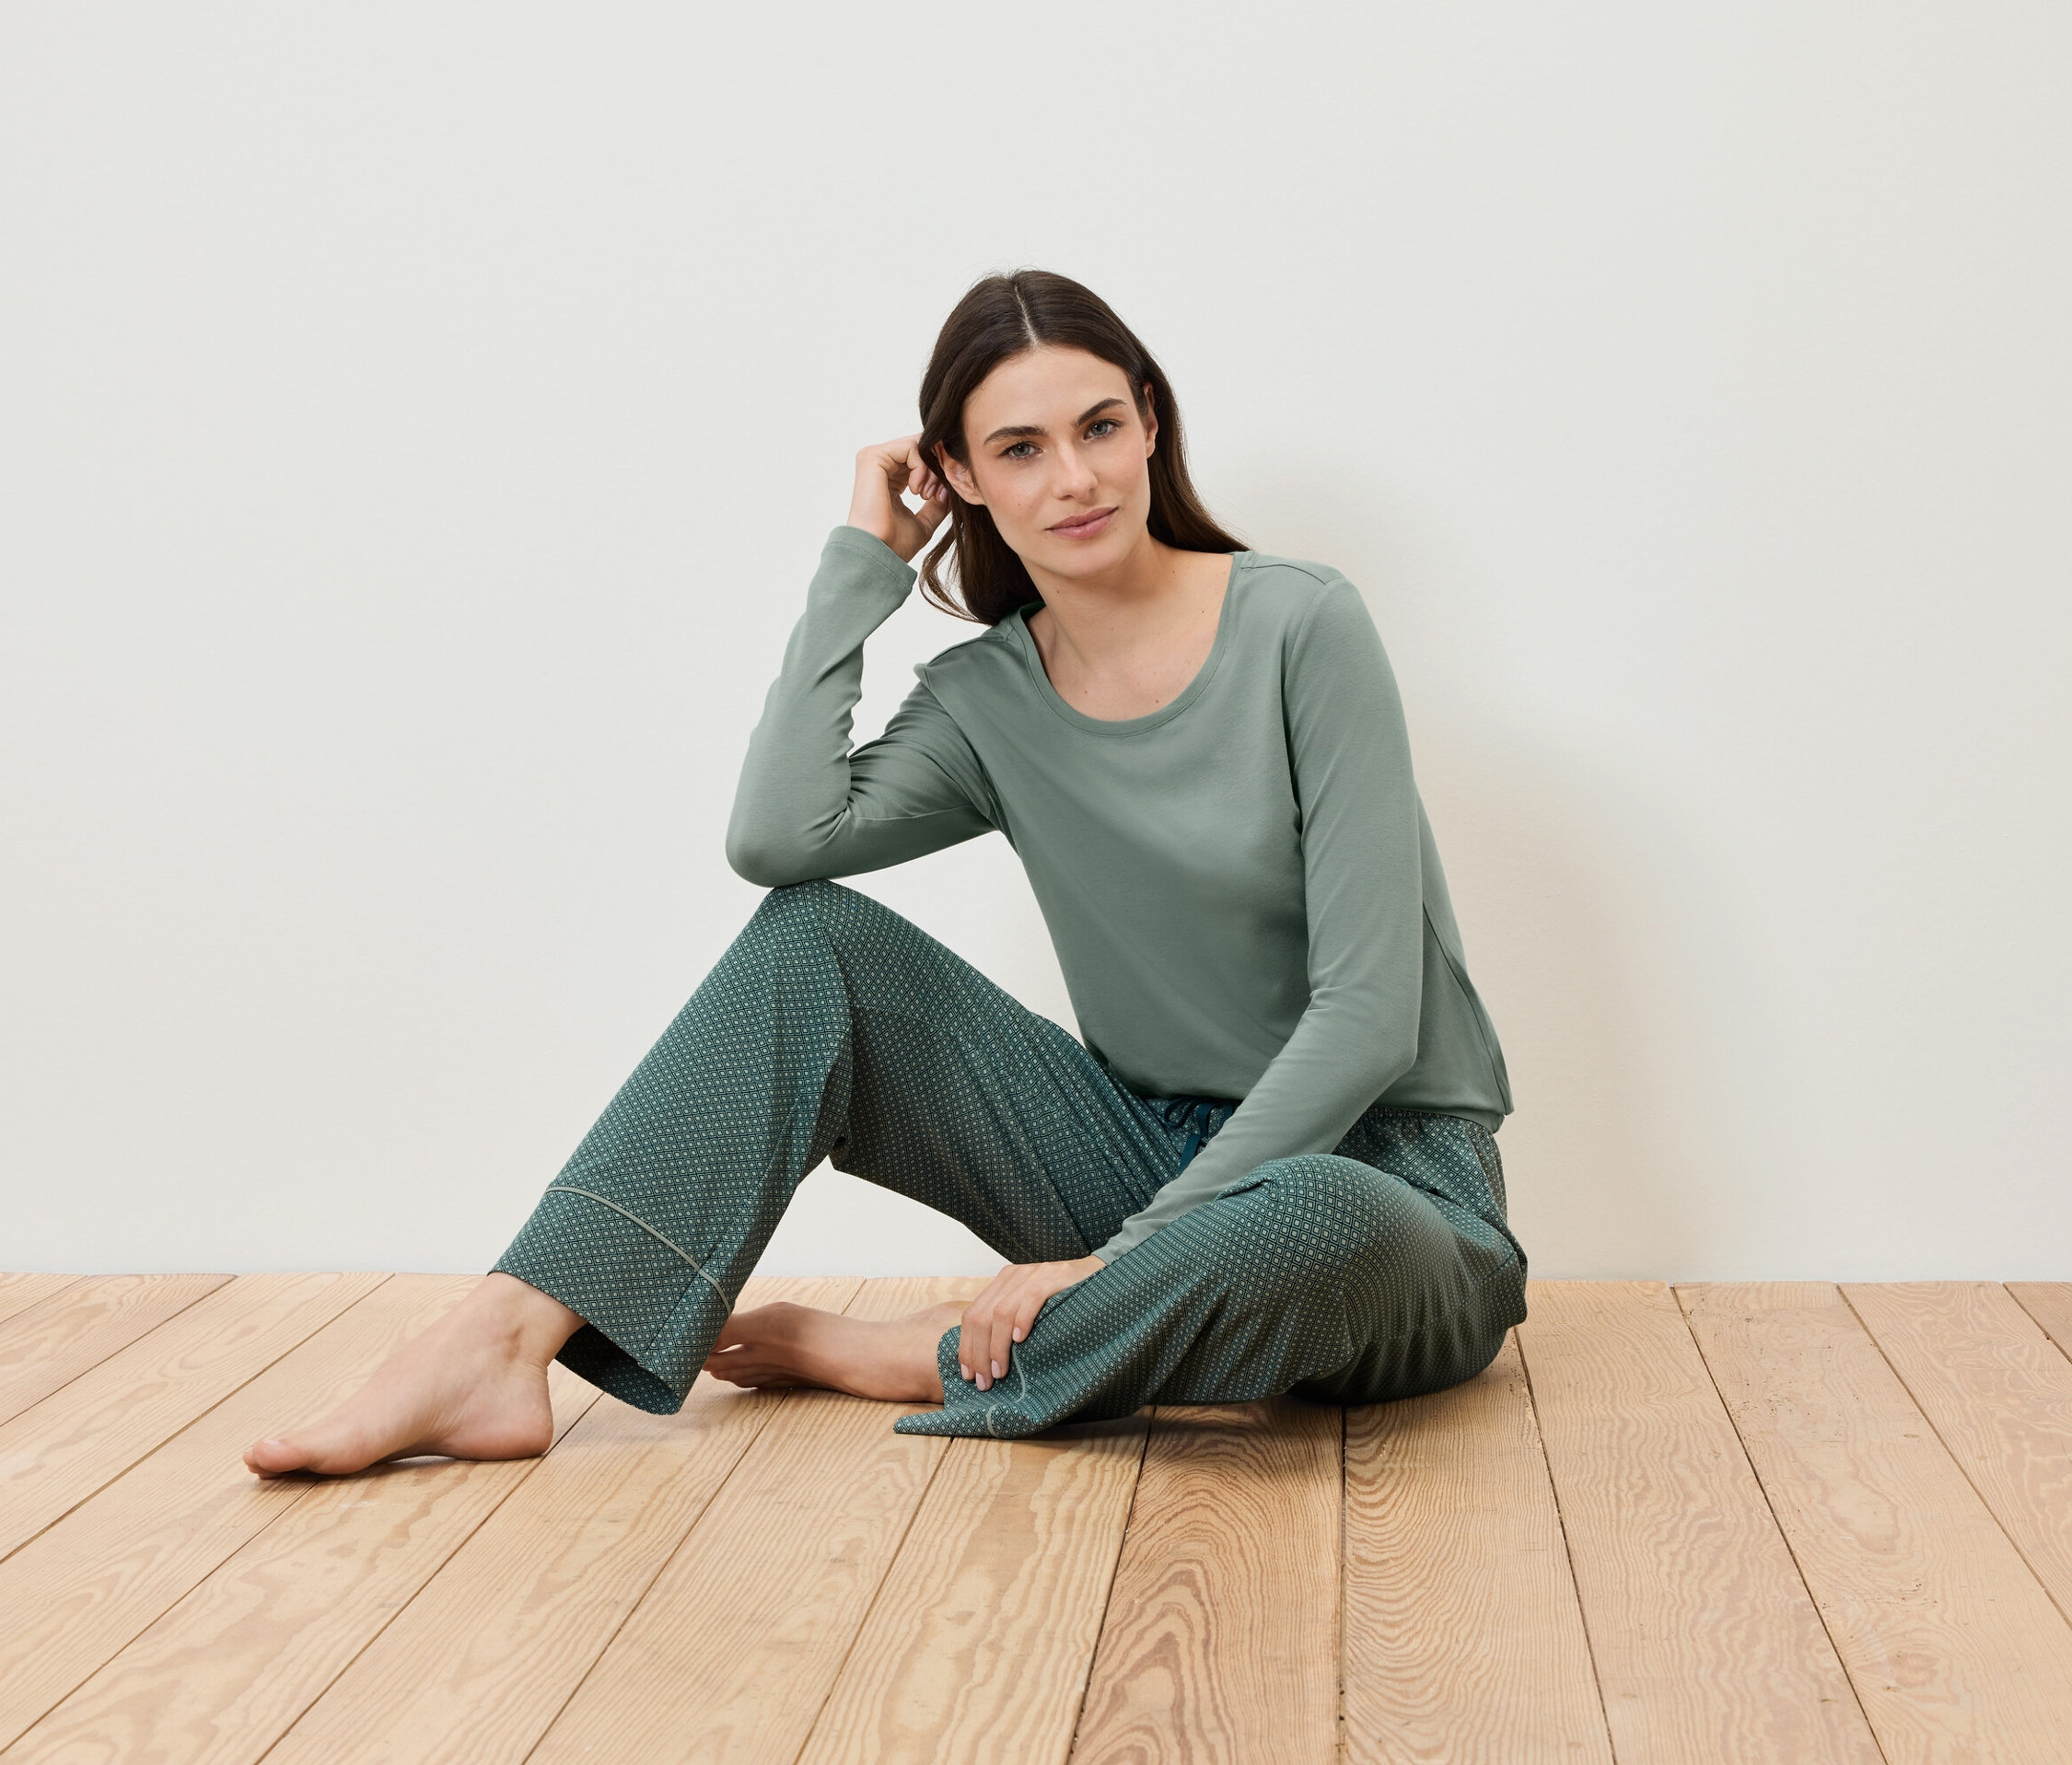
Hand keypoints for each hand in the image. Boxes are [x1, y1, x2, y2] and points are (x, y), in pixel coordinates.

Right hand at [848, 434, 952, 562]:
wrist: (879, 552)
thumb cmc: (895, 544)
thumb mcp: (924, 522)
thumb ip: (936, 505)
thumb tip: (949, 491)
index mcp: (888, 481)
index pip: (918, 460)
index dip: (937, 472)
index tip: (941, 495)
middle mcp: (879, 467)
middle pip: (920, 449)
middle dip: (936, 469)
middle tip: (936, 494)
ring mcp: (874, 460)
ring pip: (917, 446)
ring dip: (930, 469)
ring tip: (926, 494)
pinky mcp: (873, 457)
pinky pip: (910, 447)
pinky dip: (922, 466)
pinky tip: (917, 489)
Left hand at [957, 1254, 1104, 1391]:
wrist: (1104, 1275)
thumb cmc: (1067, 1301)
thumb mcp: (1031, 1309)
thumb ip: (1010, 1323)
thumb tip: (986, 1361)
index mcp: (1003, 1283)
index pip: (972, 1314)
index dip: (966, 1346)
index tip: (968, 1375)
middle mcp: (1014, 1276)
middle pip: (981, 1316)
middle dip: (978, 1353)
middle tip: (983, 1382)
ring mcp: (1035, 1274)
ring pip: (1001, 1312)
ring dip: (997, 1346)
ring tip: (999, 1371)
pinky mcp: (1055, 1276)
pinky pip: (1031, 1298)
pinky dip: (1022, 1321)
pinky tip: (1020, 1341)